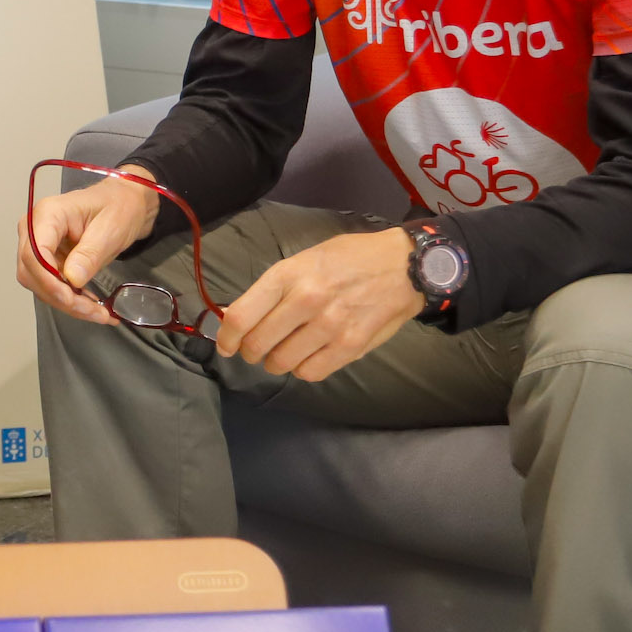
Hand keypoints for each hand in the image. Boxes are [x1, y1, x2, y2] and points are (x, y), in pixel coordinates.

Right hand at [16, 169, 163, 324]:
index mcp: (48, 214)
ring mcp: (39, 245)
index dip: (49, 281)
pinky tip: (91, 304)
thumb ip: (90, 253)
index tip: (72, 298)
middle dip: (61, 298)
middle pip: (32, 273)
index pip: (34, 252)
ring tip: (98, 312)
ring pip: (39, 284)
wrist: (124, 203)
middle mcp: (35, 229)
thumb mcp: (111, 228)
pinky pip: (50, 285)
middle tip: (93, 312)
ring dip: (66, 303)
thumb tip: (72, 279)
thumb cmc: (118, 207)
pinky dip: (70, 299)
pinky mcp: (47, 259)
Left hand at [213, 228, 419, 381]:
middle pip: (258, 344)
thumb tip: (233, 317)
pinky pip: (311, 373)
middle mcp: (305, 300)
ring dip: (276, 363)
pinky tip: (308, 358)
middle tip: (258, 350)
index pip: (241, 316)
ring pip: (281, 363)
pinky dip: (303, 370)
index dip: (227, 337)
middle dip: (251, 353)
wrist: (404, 265)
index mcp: (289, 274)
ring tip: (284, 354)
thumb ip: (272, 290)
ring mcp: (329, 325)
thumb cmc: (349, 258)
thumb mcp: (305, 259)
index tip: (227, 345)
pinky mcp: (350, 346)